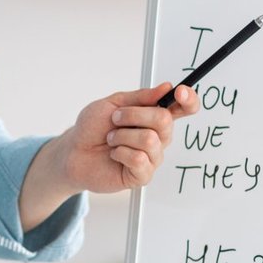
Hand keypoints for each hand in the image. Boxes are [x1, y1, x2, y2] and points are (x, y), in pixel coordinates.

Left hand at [19, 82, 200, 231]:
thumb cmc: (93, 128)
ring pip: (150, 140)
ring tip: (111, 140)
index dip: (188, 100)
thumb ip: (140, 97)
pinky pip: (140, 159)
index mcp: (153, 117)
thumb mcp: (113, 104)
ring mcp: (152, 157)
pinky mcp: (142, 175)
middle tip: (115, 119)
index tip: (179, 93)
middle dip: (134, 115)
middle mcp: (158, 137)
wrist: (74, 151)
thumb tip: (166, 87)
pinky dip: (120, 152)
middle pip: (165, 120)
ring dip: (122, 135)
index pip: (183, 109)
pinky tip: (114, 154)